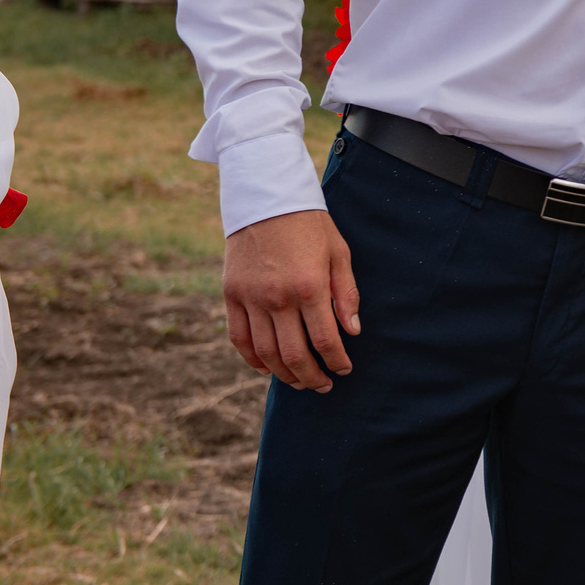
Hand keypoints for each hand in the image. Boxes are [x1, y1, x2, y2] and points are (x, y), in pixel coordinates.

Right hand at [222, 208, 358, 391]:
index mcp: (309, 287)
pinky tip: (267, 368)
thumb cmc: (310, 225)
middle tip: (323, 385)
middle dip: (311, 376)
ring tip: (299, 381)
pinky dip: (252, 360)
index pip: (325, 340)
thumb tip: (353, 331)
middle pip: (294, 354)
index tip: (344, 369)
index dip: (336, 361)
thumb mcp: (339, 253)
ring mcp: (250, 298)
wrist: (266, 199)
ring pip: (265, 353)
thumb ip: (346, 294)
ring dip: (283, 374)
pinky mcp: (231, 295)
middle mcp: (277, 298)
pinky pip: (239, 339)